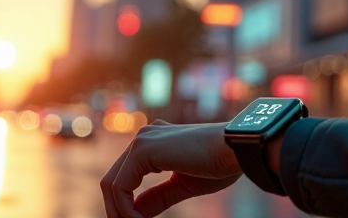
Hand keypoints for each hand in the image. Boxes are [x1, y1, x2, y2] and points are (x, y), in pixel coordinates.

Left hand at [100, 120, 241, 217]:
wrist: (237, 148)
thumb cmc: (219, 163)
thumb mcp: (183, 185)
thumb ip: (158, 197)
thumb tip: (135, 213)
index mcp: (154, 141)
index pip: (126, 176)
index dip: (125, 203)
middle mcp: (144, 136)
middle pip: (114, 179)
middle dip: (117, 209)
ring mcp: (141, 141)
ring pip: (111, 183)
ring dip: (119, 211)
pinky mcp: (142, 150)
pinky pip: (119, 186)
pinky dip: (124, 208)